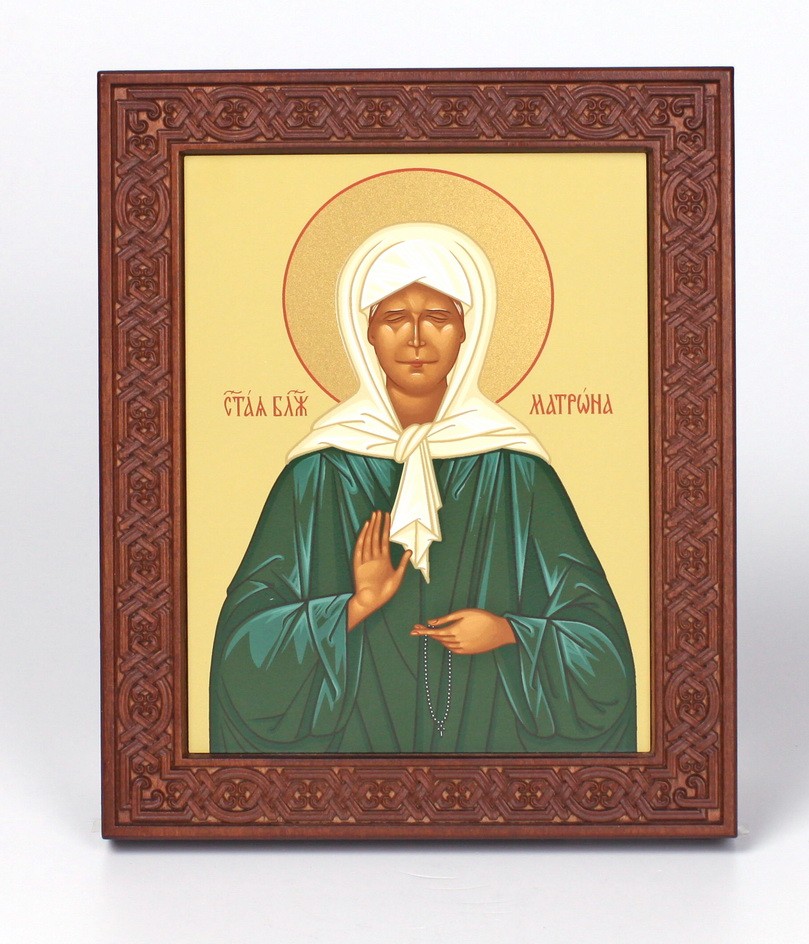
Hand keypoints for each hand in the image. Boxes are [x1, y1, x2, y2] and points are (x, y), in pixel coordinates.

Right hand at [347, 511, 411, 630]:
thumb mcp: (398, 576)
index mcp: (384, 559)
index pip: (384, 539)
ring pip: (369, 539)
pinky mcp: (358, 563)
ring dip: (371, 527)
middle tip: (379, 511)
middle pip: (376, 536)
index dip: (386, 527)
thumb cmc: (384, 592)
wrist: (371, 602)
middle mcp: (374, 557)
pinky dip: (362, 537)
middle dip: (378, 523)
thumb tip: (410, 550)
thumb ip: (403, 563)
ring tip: (373, 515)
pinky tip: (365, 528)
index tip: (387, 516)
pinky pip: (360, 547)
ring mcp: (366, 559)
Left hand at [410, 608, 515, 653]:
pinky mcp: (468, 652)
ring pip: (444, 644)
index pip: (434, 632)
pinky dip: (446, 644)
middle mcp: (457, 641)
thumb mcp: (464, 613)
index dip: (423, 631)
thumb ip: (446, 618)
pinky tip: (444, 639)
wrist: (500, 631)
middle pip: (437, 638)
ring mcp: (462, 648)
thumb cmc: (483, 618)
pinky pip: (452, 649)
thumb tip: (430, 622)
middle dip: (426, 633)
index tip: (413, 630)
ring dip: (436, 638)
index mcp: (455, 630)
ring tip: (431, 632)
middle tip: (417, 629)